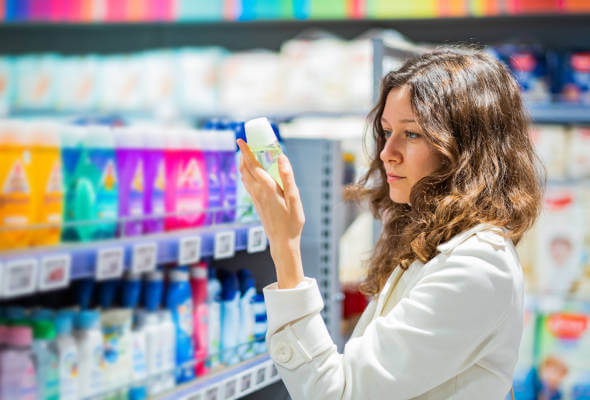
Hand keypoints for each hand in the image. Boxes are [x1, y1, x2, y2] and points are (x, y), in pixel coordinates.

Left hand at [237, 139, 304, 288]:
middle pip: (245, 170)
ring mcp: (256, 199)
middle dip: (243, 155)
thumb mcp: (294, 199)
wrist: (282, 242)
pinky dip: (247, 174)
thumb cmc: (291, 223)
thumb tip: (281, 158)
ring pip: (244, 177)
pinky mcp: (257, 204)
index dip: (246, 151)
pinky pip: (248, 185)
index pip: (253, 165)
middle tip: (246, 144)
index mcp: (267, 188)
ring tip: (247, 155)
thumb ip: (287, 177)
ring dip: (244, 165)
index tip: (240, 140)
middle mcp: (258, 192)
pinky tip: (252, 174)